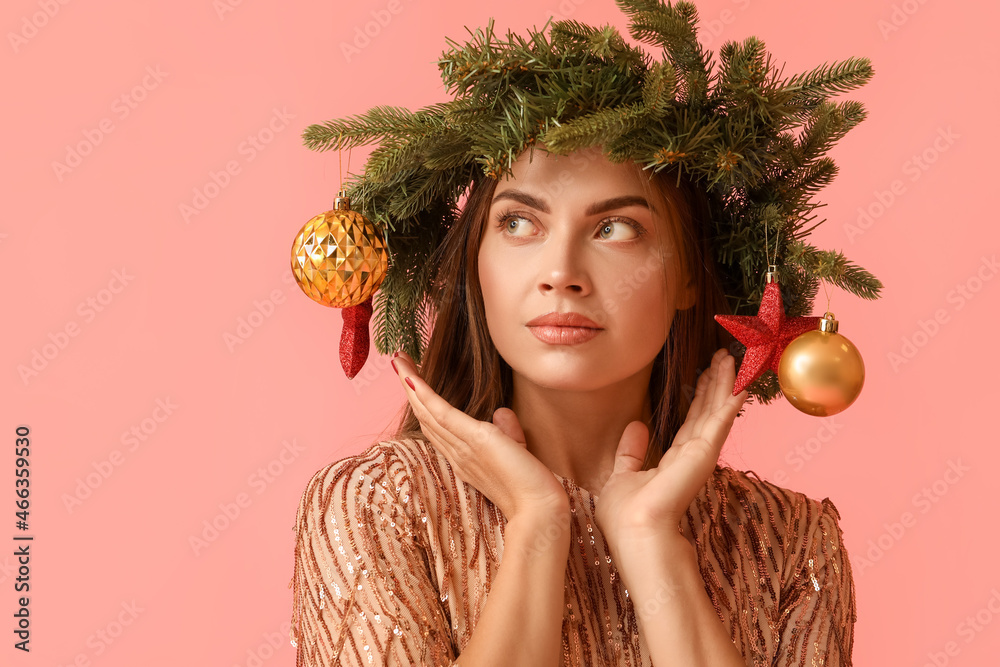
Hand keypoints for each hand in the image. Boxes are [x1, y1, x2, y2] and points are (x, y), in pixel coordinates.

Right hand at [392, 351, 568, 519]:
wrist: (539, 509)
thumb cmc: (530, 485)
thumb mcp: (517, 449)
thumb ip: (508, 430)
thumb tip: (502, 412)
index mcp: (463, 458)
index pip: (437, 426)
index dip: (423, 403)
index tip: (413, 382)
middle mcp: (456, 453)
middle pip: (425, 416)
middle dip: (410, 389)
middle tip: (398, 362)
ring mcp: (461, 447)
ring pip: (427, 411)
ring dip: (411, 384)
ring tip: (398, 361)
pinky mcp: (473, 439)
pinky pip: (441, 413)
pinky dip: (424, 395)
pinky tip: (411, 379)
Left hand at [594, 349, 747, 548]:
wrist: (635, 532)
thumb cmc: (625, 516)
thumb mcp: (622, 476)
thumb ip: (631, 454)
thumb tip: (636, 427)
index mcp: (674, 462)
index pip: (692, 422)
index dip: (700, 396)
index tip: (705, 373)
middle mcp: (692, 456)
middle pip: (708, 411)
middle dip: (716, 383)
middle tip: (725, 356)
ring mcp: (700, 455)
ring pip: (716, 411)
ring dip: (724, 384)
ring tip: (730, 358)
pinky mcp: (704, 454)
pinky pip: (720, 421)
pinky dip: (730, 403)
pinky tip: (740, 385)